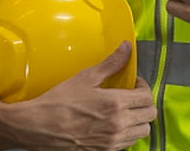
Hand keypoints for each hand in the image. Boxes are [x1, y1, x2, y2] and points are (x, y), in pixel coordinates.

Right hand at [21, 41, 155, 150]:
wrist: (40, 127)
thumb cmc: (60, 101)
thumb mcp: (86, 77)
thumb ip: (111, 63)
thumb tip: (126, 48)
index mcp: (116, 104)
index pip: (147, 97)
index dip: (143, 87)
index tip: (133, 83)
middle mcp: (119, 125)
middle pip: (149, 116)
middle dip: (144, 103)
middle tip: (131, 95)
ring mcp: (113, 142)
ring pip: (142, 132)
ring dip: (138, 119)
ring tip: (123, 109)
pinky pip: (128, 143)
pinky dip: (127, 133)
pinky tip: (113, 123)